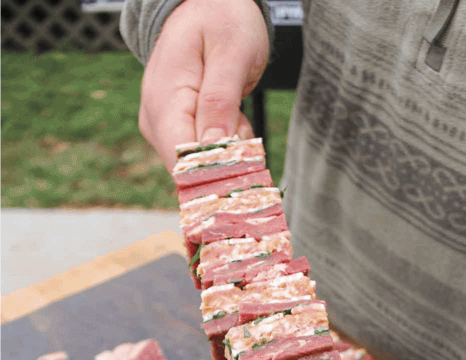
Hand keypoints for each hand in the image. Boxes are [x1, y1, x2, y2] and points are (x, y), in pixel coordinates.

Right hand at [137, 0, 268, 168]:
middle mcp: (156, 118)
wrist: (208, 4)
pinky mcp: (176, 129)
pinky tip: (233, 116)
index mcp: (164, 98)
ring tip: (237, 110)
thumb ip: (220, 101)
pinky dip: (230, 142)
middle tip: (243, 121)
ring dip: (232, 148)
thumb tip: (212, 148)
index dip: (215, 173)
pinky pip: (208, 153)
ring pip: (204, 164)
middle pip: (192, 167)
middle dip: (229, 158)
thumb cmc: (222, 21)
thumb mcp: (230, 55)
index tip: (246, 165)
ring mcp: (163, 125)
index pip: (182, 158)